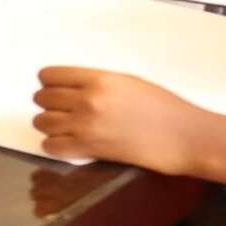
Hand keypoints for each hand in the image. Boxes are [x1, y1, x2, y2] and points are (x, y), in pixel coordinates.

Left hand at [32, 66, 210, 174]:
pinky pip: (52, 146)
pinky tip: (64, 142)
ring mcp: (87, 126)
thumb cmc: (163, 107)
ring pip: (43, 122)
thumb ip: (96, 83)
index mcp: (98, 79)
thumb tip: (71, 87)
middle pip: (43, 98)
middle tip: (55, 106)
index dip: (47, 81)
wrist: (183, 135)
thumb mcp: (127, 81)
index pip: (51, 76)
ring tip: (58, 124)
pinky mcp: (90, 150)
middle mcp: (88, 101)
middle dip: (47, 102)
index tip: (49, 85)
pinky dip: (53, 144)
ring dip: (47, 123)